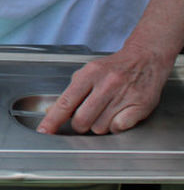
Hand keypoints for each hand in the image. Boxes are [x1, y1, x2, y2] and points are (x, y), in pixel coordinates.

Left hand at [37, 42, 173, 133]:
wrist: (146, 58)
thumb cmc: (113, 68)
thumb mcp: (88, 72)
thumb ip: (71, 92)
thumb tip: (52, 111)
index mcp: (89, 74)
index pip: (66, 102)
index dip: (52, 120)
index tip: (44, 131)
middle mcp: (106, 84)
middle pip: (82, 120)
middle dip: (80, 125)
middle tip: (86, 117)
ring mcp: (124, 95)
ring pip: (100, 127)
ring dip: (99, 125)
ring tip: (106, 111)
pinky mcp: (140, 105)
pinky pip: (119, 128)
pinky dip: (116, 126)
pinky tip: (119, 114)